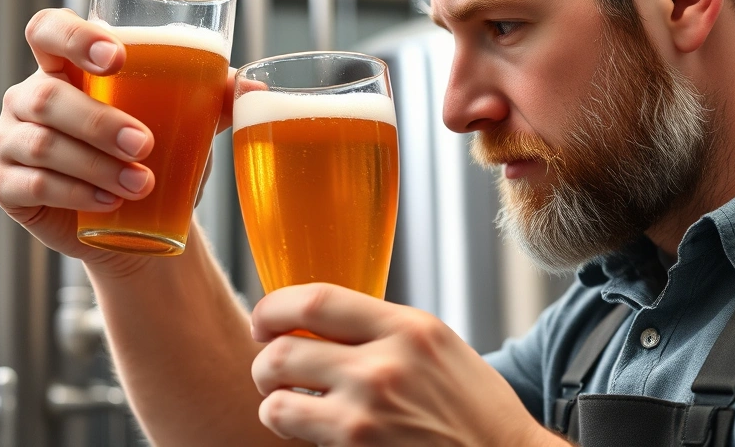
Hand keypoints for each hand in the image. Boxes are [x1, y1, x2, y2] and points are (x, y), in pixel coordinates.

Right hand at [0, 8, 234, 275]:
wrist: (139, 227)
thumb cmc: (157, 158)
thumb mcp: (186, 123)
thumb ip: (213, 95)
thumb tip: (255, 86)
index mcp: (64, 66)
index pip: (48, 30)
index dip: (74, 37)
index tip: (118, 58)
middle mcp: (29, 97)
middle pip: (46, 95)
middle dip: (99, 121)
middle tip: (146, 145)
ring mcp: (10, 141)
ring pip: (42, 143)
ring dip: (93, 164)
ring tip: (140, 183)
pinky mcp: (6, 186)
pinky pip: (30, 183)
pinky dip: (72, 192)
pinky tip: (106, 200)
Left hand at [250, 283, 561, 446]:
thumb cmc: (471, 406)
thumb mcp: (435, 345)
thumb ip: (380, 327)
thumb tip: (314, 317)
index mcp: (406, 328)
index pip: (315, 301)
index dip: (274, 308)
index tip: (263, 319)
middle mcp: (384, 369)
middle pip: (282, 353)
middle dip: (264, 364)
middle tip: (269, 371)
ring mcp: (368, 419)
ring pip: (277, 405)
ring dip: (272, 404)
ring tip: (286, 404)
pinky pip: (299, 440)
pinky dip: (295, 434)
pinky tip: (315, 432)